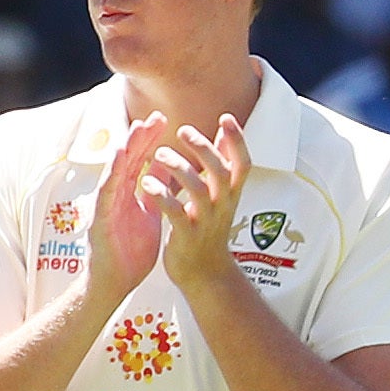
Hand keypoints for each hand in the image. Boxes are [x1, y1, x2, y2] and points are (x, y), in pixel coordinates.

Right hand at [87, 109, 171, 302]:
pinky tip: (118, 161)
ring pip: (114, 173)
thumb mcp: (150, 214)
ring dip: (124, 151)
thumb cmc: (132, 252)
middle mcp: (115, 196)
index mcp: (129, 194)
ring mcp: (105, 207)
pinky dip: (112, 176)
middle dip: (140, 138)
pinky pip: (106, 194)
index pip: (140, 161)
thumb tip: (169, 169)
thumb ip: (157, 191)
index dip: (150, 140)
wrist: (116, 281)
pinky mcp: (100, 220)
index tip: (163, 120)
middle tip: (153, 117)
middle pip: (127, 161)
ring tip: (135, 132)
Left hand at [146, 114, 249, 296]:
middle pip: (220, 170)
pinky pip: (174, 211)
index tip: (226, 118)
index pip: (243, 163)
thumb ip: (223, 166)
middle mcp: (223, 205)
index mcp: (231, 194)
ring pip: (197, 188)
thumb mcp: (222, 196)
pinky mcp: (186, 235)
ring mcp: (205, 220)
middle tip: (183, 130)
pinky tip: (146, 184)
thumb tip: (227, 133)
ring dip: (178, 168)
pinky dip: (161, 196)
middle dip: (203, 148)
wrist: (204, 272)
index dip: (238, 140)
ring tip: (159, 155)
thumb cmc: (208, 229)